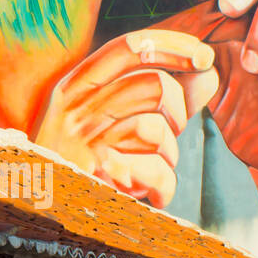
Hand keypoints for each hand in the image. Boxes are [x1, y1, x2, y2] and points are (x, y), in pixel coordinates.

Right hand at [31, 29, 218, 205]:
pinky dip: (164, 186)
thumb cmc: (89, 163)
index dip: (175, 46)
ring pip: (157, 130)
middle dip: (178, 114)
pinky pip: (156, 171)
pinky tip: (151, 194)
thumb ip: (160, 95)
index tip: (205, 57)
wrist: (49, 211)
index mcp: (75, 87)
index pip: (131, 47)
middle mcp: (76, 109)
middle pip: (156, 87)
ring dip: (168, 155)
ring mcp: (85, 143)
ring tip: (148, 169)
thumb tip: (208, 72)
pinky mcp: (99, 178)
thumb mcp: (114, 120)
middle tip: (165, 138)